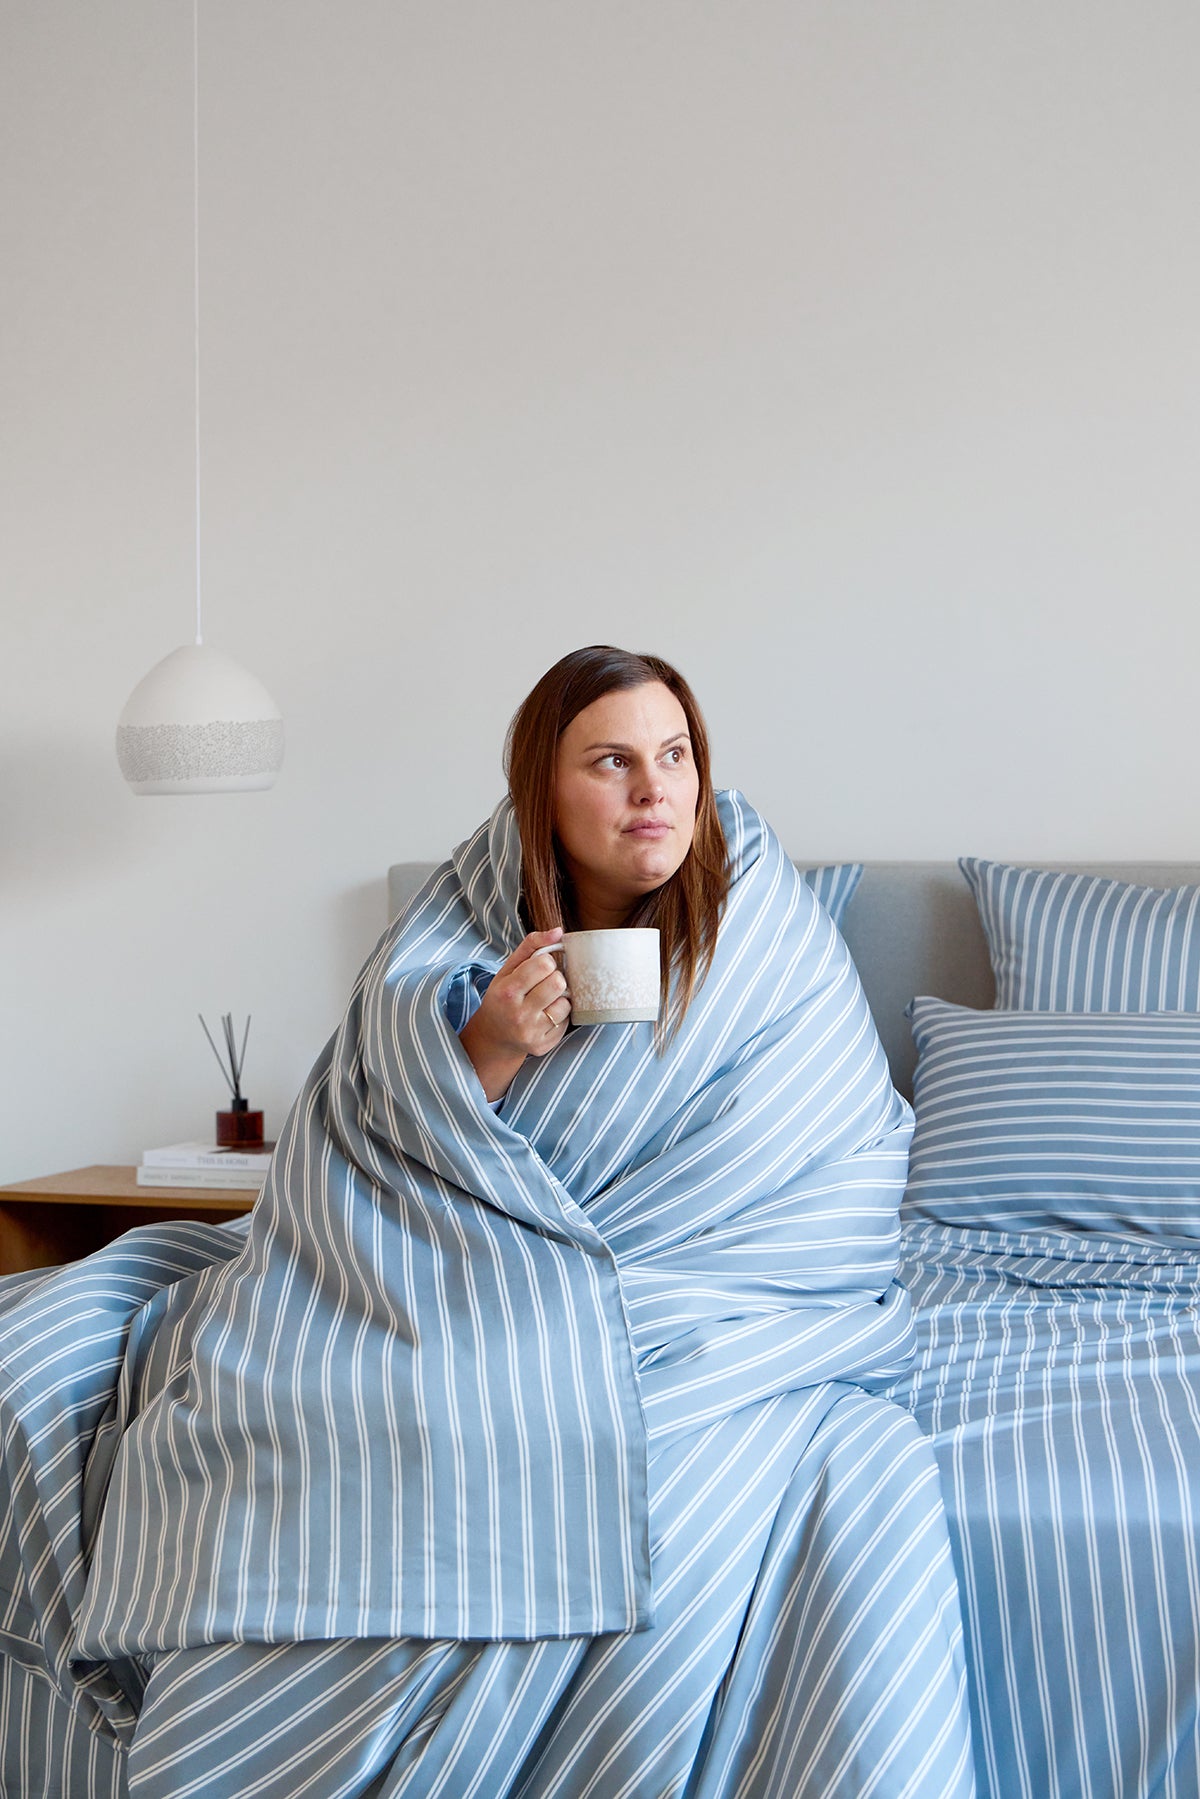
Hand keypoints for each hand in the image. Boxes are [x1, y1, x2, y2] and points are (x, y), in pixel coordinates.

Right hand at [459, 929, 569, 1101]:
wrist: (493, 1036)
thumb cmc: (503, 996)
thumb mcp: (508, 969)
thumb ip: (531, 945)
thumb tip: (559, 931)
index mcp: (507, 992)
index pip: (545, 964)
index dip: (546, 963)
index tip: (538, 969)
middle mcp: (519, 1015)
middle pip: (559, 983)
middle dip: (555, 979)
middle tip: (543, 984)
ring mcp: (532, 1033)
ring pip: (565, 1004)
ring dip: (559, 999)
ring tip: (544, 1001)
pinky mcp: (543, 1045)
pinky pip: (566, 1022)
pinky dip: (559, 1016)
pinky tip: (544, 1016)